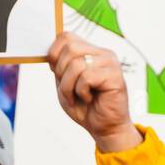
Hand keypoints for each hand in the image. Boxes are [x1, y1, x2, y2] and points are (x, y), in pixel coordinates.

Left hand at [48, 33, 142, 151]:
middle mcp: (102, 53)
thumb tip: (48, 50)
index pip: (65, 36)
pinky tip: (89, 98)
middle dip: (61, 72)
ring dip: (69, 86)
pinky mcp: (115, 76)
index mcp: (90, 51)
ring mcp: (110, 63)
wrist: (103, 128)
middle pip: (69, 48)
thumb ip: (58, 65)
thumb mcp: (64, 83)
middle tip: (69, 89)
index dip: (54, 55)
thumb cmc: (84, 107)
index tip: (58, 75)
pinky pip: (87, 77)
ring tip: (78, 96)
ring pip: (76, 63)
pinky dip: (81, 92)